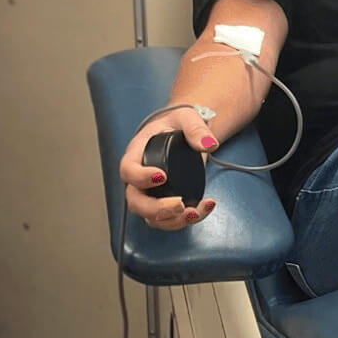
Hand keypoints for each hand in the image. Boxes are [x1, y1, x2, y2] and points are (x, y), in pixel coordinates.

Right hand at [118, 105, 219, 230]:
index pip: (128, 170)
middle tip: (179, 204)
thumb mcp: (186, 117)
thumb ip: (196, 128)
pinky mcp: (165, 202)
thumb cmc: (176, 124)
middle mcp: (139, 178)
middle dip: (156, 208)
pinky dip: (186, 219)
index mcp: (137, 154)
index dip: (140, 177)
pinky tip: (205, 207)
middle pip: (135, 202)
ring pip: (151, 217)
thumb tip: (209, 144)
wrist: (182, 133)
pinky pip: (169, 219)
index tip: (162, 176)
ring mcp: (151, 193)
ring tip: (195, 213)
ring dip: (173, 221)